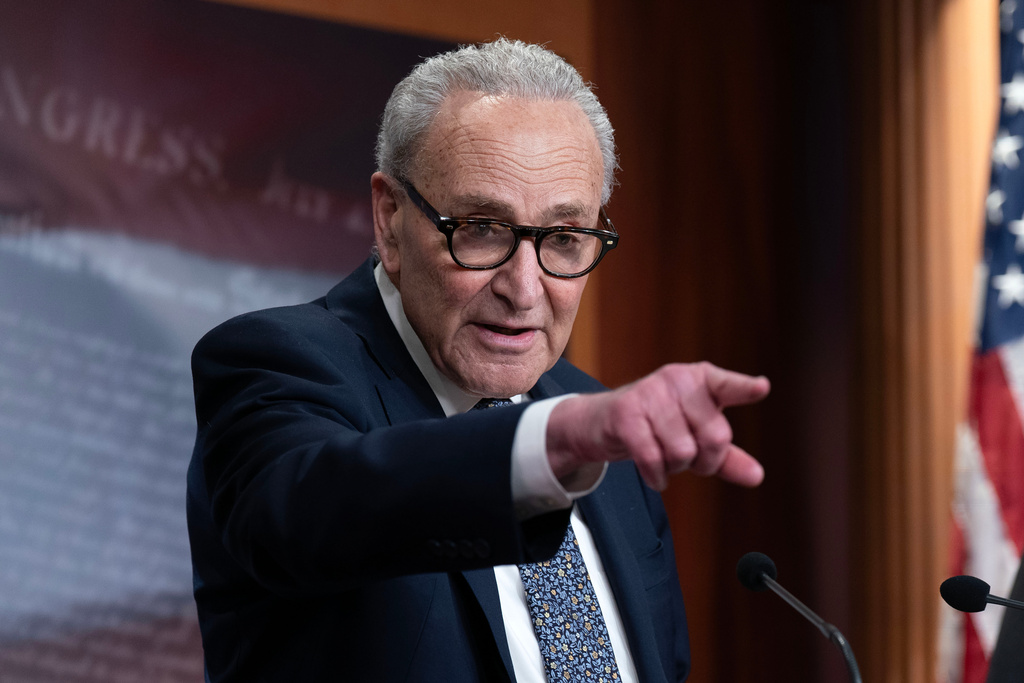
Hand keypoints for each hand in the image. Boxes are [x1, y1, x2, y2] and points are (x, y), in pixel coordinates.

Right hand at [546, 362, 769, 490]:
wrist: (602, 421)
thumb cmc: (657, 426)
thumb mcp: (695, 437)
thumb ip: (727, 456)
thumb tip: (756, 476)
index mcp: (700, 379)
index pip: (727, 385)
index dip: (745, 388)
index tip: (762, 388)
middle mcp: (677, 380)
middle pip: (715, 437)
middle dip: (706, 461)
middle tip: (689, 458)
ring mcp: (649, 393)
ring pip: (683, 452)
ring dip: (676, 467)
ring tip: (664, 457)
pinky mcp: (626, 414)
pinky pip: (653, 458)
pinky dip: (657, 476)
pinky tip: (655, 475)